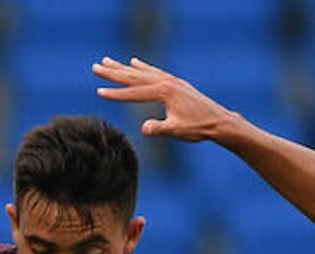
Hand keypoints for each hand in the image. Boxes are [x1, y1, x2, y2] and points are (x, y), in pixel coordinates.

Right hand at [92, 56, 233, 141]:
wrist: (219, 121)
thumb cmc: (198, 128)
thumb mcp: (177, 131)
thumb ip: (159, 129)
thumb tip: (144, 128)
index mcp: (164, 92)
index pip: (134, 93)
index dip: (115, 94)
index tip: (98, 92)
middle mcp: (166, 82)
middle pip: (134, 76)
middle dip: (113, 72)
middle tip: (95, 66)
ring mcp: (171, 80)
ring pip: (142, 71)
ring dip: (124, 67)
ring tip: (108, 60)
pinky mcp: (176, 83)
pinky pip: (154, 71)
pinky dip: (143, 66)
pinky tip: (134, 62)